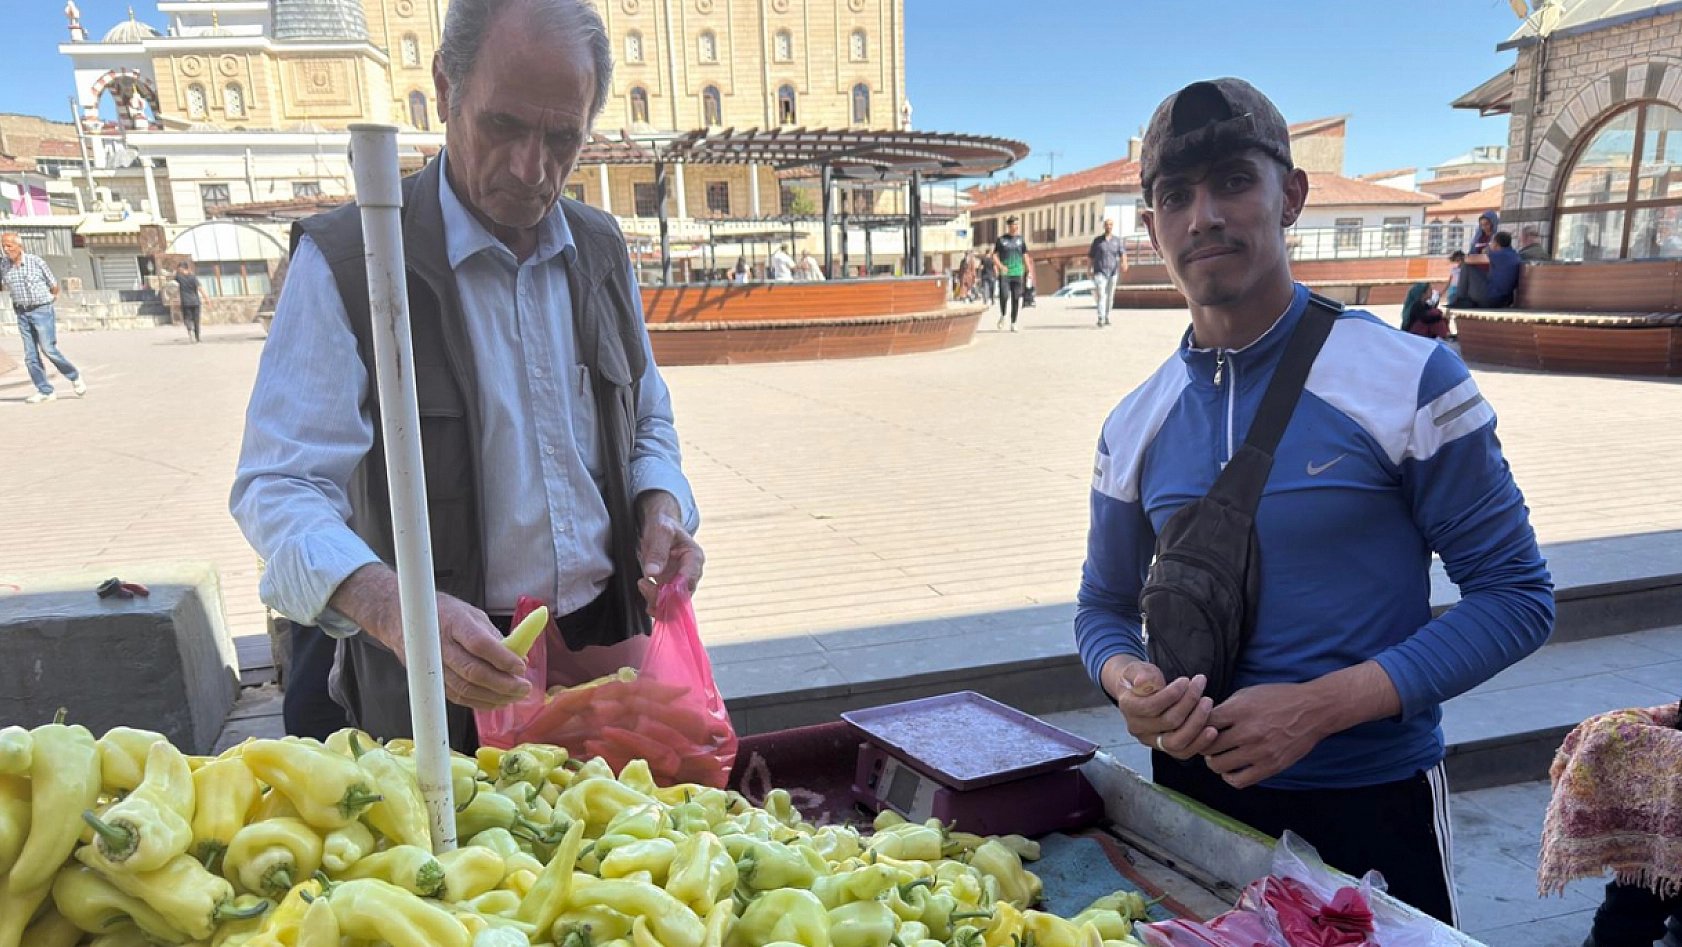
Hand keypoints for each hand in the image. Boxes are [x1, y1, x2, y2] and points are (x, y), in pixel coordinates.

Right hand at [332, 565, 530, 710]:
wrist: (402, 620)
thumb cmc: (443, 614)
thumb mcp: (472, 615)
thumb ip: (496, 637)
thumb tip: (520, 657)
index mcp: (454, 622)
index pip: (480, 644)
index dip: (503, 658)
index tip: (521, 667)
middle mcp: (441, 645)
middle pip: (474, 671)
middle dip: (503, 684)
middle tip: (524, 688)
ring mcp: (434, 665)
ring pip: (466, 689)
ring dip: (494, 697)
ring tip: (515, 696)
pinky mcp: (431, 681)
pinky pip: (457, 697)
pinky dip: (480, 702)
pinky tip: (497, 701)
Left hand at [636, 491, 703, 611]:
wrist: (660, 528)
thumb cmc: (663, 526)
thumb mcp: (660, 531)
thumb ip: (658, 550)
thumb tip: (652, 573)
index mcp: (695, 558)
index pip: (688, 581)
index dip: (673, 590)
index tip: (655, 586)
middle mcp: (692, 573)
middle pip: (682, 597)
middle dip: (662, 597)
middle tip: (643, 584)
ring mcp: (681, 582)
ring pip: (674, 604)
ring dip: (657, 602)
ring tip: (642, 585)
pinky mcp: (671, 588)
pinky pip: (666, 604)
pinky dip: (655, 604)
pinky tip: (644, 594)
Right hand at [1101, 658, 1217, 760]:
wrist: (1139, 692)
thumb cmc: (1142, 678)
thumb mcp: (1137, 669)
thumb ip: (1140, 673)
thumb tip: (1142, 682)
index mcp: (1128, 707)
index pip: (1152, 706)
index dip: (1172, 694)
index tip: (1186, 680)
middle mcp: (1137, 728)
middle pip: (1168, 723)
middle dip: (1189, 702)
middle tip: (1200, 686)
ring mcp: (1151, 740)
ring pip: (1176, 742)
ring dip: (1197, 723)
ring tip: (1208, 703)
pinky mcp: (1165, 747)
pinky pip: (1183, 752)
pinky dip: (1199, 742)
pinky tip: (1212, 729)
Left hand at [1203, 683, 1331, 788]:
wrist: (1314, 710)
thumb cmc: (1279, 698)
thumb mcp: (1249, 693)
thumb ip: (1226, 707)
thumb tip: (1203, 719)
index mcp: (1240, 710)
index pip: (1204, 723)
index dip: (1197, 725)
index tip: (1199, 726)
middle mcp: (1248, 732)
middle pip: (1208, 746)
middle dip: (1203, 745)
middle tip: (1206, 743)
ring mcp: (1259, 752)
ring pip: (1219, 766)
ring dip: (1214, 762)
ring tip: (1218, 756)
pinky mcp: (1270, 766)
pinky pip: (1239, 781)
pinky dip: (1229, 777)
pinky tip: (1231, 769)